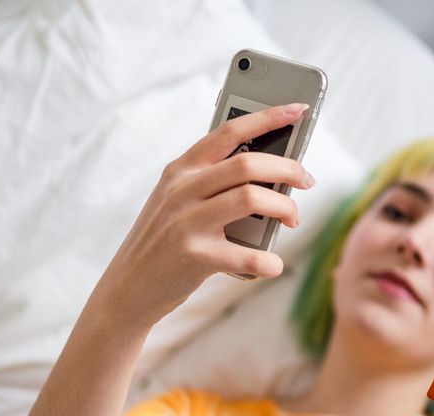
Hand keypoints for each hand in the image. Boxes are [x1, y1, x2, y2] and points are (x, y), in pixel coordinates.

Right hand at [92, 103, 314, 327]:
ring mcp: (185, 222)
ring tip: (292, 219)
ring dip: (284, 208)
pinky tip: (273, 264)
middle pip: (247, 163)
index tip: (299, 110)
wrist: (127, 288)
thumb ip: (210, 185)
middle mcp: (181, 190)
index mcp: (180, 170)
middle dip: (288, 168)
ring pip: (251, 198)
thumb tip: (269, 177)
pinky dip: (269, 261)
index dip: (268, 117)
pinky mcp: (193, 257)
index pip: (229, 131)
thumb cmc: (163, 243)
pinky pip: (247, 256)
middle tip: (306, 181)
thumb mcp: (175, 202)